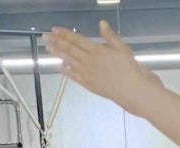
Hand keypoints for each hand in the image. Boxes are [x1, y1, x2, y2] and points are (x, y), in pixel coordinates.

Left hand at [44, 21, 162, 114]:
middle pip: (70, 50)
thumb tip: (101, 23)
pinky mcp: (90, 85)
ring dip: (58, 54)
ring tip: (48, 48)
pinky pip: (75, 77)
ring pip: (69, 62)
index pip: (77, 40)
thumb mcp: (123, 49)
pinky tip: (60, 66)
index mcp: (97, 51)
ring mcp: (88, 74)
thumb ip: (110, 36)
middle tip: (45, 37)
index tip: (54, 29)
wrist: (134, 92)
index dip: (64, 34)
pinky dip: (67, 71)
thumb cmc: (131, 69)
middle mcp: (90, 62)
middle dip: (57, 42)